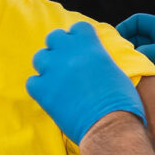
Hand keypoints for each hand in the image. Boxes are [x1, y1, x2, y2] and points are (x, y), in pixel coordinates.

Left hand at [27, 21, 144, 143]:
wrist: (110, 126)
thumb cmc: (122, 102)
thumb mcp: (115, 71)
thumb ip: (99, 60)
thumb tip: (93, 61)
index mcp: (90, 46)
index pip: (77, 28)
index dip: (78, 38)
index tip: (79, 48)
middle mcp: (69, 53)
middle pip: (53, 38)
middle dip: (58, 48)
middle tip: (65, 63)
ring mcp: (53, 70)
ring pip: (39, 57)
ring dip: (47, 66)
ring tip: (57, 80)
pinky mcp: (42, 90)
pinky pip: (32, 81)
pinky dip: (39, 88)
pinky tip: (50, 96)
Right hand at [116, 14, 154, 105]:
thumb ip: (143, 52)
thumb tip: (125, 57)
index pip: (138, 21)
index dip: (124, 27)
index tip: (114, 40)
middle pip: (135, 39)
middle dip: (124, 47)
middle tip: (115, 57)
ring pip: (138, 56)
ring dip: (131, 62)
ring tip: (122, 68)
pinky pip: (144, 70)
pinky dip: (137, 73)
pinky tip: (132, 78)